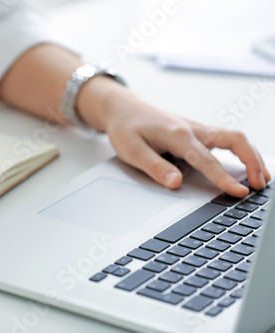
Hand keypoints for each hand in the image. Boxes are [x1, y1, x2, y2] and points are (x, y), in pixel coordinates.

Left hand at [77, 77, 270, 196]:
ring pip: (234, 137)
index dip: (224, 178)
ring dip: (251, 155)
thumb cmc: (125, 128)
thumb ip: (155, 167)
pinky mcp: (196, 131)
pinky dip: (241, 150)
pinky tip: (246, 163)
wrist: (122, 108)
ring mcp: (196, 128)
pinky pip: (226, 138)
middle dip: (252, 161)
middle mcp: (192, 128)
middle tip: (261, 184)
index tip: (240, 193)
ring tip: (262, 177)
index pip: (207, 160)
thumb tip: (177, 183)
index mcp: (177, 134)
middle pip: (234, 139)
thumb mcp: (132, 151)